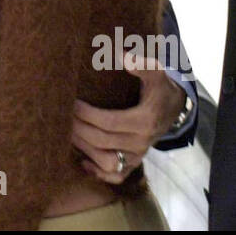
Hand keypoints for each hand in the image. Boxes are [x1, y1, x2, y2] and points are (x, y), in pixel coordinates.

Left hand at [71, 57, 184, 183]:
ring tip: (68, 133)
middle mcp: (141, 142)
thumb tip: (124, 57)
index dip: (87, 114)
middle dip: (79, 129)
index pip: (108, 121)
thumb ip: (142, 65)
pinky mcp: (135, 163)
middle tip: (62, 116)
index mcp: (144, 121)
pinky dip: (98, 172)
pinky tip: (82, 160)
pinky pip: (116, 176)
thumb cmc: (159, 87)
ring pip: (107, 162)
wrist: (173, 108)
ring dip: (85, 149)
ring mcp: (138, 155)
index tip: (72, 103)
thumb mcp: (156, 73)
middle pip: (102, 141)